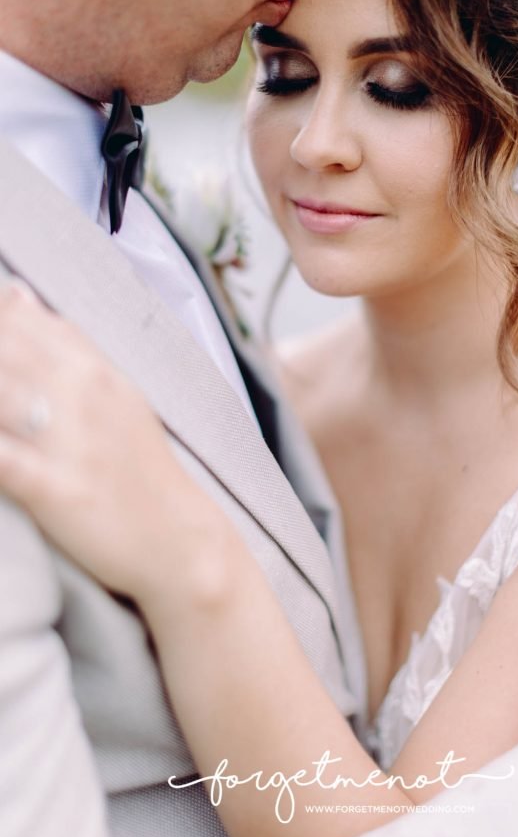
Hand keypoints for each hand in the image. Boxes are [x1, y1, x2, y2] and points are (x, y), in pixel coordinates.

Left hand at [0, 281, 219, 601]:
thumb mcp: (116, 394)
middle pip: (4, 347)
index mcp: (94, 369)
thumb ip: (67, 346)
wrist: (180, 540)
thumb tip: (20, 295)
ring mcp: (68, 440)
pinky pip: (0, 459)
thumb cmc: (141, 471)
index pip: (19, 317)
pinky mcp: (55, 488)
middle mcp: (81, 394)